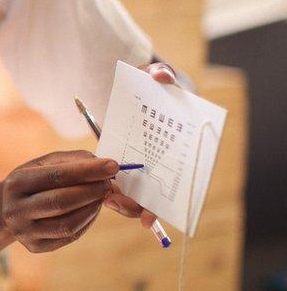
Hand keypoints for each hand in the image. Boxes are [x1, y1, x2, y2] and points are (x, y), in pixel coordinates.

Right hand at [1, 150, 117, 252]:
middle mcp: (15, 210)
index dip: (87, 171)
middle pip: (61, 201)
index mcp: (16, 183)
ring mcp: (24, 231)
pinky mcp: (35, 246)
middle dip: (91, 191)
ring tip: (101, 195)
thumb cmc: (32, 181)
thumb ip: (73, 160)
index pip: (56, 176)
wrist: (8, 209)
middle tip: (109, 182)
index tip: (112, 166)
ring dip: (92, 208)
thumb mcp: (43, 164)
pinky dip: (87, 221)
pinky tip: (91, 209)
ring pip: (67, 224)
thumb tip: (104, 166)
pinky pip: (69, 236)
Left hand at [102, 60, 179, 228]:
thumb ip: (163, 75)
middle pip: (162, 194)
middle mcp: (169, 159)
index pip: (184, 178)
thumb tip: (162, 77)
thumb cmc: (157, 83)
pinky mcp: (129, 160)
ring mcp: (149, 162)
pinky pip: (125, 181)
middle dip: (144, 207)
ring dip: (129, 203)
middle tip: (127, 210)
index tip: (151, 216)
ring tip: (111, 201)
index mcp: (184, 145)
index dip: (172, 201)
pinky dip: (118, 191)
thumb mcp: (160, 77)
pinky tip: (106, 196)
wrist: (143, 85)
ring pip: (142, 192)